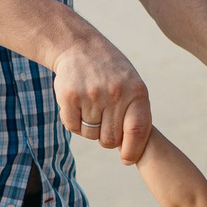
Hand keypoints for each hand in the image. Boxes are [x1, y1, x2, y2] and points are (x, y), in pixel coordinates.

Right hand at [53, 34, 153, 162]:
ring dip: (89, 128)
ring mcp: (91, 94)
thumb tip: (130, 153)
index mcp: (136, 92)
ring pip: (90, 135)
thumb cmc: (111, 73)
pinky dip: (74, 122)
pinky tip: (77, 106)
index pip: (137, 131)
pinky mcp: (69, 96)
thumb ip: (135, 115)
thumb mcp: (132, 86)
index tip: (126, 159)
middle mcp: (115, 93)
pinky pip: (72, 127)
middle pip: (110, 139)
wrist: (80, 47)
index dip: (132, 150)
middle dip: (106, 137)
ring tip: (91, 108)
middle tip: (103, 122)